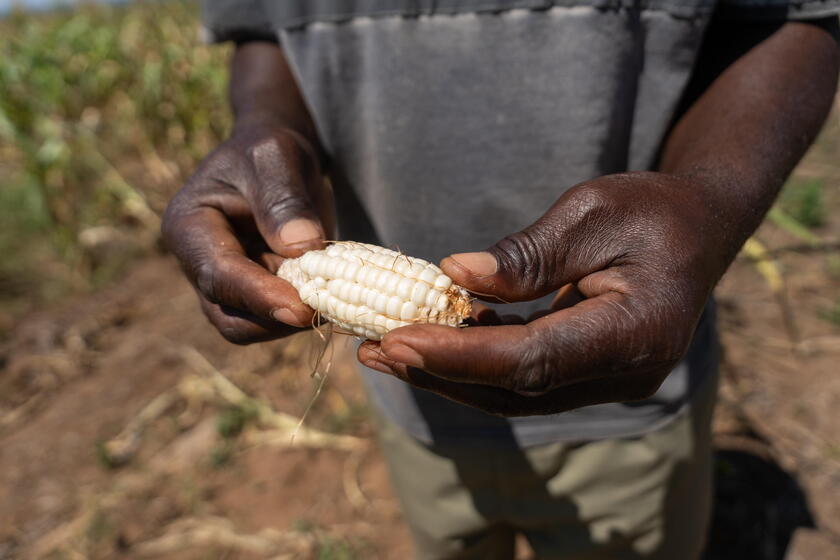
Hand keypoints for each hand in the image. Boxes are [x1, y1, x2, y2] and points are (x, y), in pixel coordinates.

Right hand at [162, 125, 330, 343]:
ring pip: (252, 326)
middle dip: (274, 318)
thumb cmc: (270, 149)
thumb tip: (301, 248)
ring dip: (291, 319)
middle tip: (324, 306)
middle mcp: (198, 264)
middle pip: (228, 316)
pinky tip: (331, 291)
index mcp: (188, 227)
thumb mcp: (276, 157)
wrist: (280, 159)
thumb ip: (284, 200)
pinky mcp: (253, 295)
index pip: (218, 275)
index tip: (301, 308)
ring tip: (330, 291)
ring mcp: (225, 285)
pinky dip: (302, 313)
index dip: (259, 296)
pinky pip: (274, 319)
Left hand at [359, 172, 727, 415]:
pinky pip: (524, 378)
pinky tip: (430, 340)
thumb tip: (453, 276)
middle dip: (439, 372)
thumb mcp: (592, 211)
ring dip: (448, 373)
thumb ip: (529, 255)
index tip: (396, 341)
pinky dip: (474, 362)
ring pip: (514, 393)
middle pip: (515, 389)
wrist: (700, 228)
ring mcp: (609, 380)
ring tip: (383, 349)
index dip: (460, 356)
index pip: (533, 360)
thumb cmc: (652, 209)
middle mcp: (625, 373)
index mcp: (636, 332)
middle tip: (372, 351)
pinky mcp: (590, 373)